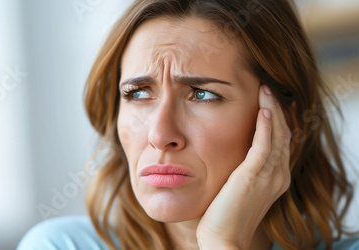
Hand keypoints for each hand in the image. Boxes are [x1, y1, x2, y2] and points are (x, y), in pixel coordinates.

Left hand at [196, 85, 291, 248]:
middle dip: (277, 108)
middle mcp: (278, 175)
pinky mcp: (254, 177)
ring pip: (277, 135)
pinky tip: (264, 109)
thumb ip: (242, 168)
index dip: (278, 119)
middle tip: (268, 87)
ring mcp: (269, 176)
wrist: (222, 238)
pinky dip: (266, 126)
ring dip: (273, 109)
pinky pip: (264, 145)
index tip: (268, 100)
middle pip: (283, 134)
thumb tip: (233, 152)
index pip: (281, 141)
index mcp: (275, 178)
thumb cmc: (224, 214)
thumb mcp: (237, 186)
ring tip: (266, 89)